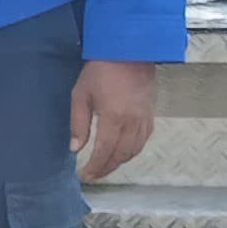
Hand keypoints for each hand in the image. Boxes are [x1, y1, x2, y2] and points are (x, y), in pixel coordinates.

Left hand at [71, 58, 162, 181]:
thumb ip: (79, 124)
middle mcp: (132, 123)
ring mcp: (144, 119)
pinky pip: (144, 140)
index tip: (85, 176)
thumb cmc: (101, 70)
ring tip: (106, 167)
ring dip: (120, 162)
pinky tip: (123, 152)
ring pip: (135, 150)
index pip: (104, 152)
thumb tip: (75, 148)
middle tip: (94, 175)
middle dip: (107, 169)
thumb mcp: (81, 95)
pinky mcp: (151, 114)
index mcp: (113, 118)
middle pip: (121, 155)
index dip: (95, 167)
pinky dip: (133, 150)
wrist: (130, 51)